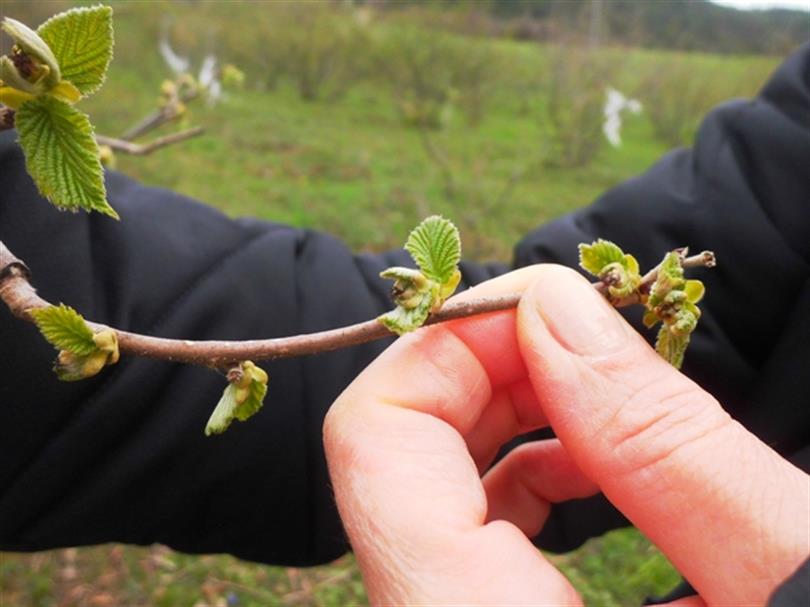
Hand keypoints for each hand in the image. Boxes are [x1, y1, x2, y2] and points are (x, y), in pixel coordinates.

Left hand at [324, 265, 808, 605]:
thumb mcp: (789, 580)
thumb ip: (665, 446)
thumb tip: (554, 306)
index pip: (373, 442)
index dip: (448, 346)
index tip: (550, 307)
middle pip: (389, 456)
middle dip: (482, 370)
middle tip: (585, 336)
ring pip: (420, 491)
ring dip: (501, 415)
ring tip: (600, 390)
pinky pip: (456, 535)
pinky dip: (515, 478)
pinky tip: (589, 468)